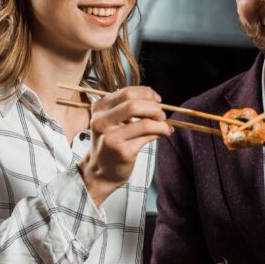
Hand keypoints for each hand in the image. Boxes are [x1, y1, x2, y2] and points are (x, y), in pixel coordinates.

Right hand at [79, 86, 172, 205]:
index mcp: (99, 109)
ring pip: (144, 123)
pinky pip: (148, 137)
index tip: (156, 99)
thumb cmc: (110, 143)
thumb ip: (129, 108)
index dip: (146, 93)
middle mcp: (101, 121)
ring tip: (165, 126)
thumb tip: (155, 100)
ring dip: (160, 123)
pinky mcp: (123, 152)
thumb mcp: (112, 121)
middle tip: (161, 114)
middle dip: (154, 107)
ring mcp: (111, 138)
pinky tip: (163, 134)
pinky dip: (160, 133)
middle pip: (134, 105)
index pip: (127, 92)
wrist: (100, 171)